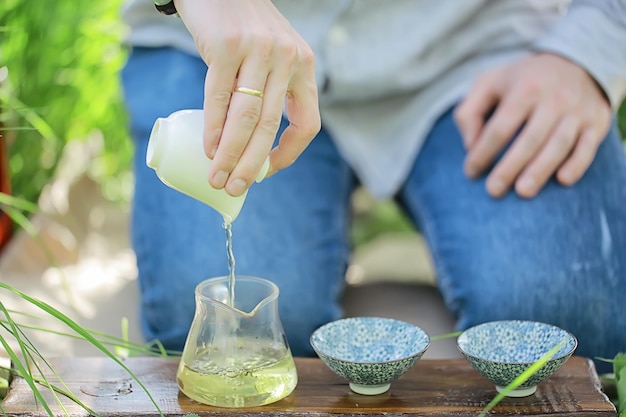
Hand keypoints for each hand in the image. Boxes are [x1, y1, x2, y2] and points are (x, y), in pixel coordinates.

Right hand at [175, 0, 320, 195]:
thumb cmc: (243, 26)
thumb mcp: (272, 52)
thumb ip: (272, 86)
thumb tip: (252, 139)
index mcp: (303, 65)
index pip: (307, 123)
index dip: (289, 154)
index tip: (268, 171)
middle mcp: (286, 59)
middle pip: (270, 127)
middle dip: (252, 165)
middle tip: (235, 189)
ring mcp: (257, 52)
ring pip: (246, 118)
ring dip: (230, 155)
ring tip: (218, 178)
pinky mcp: (226, 46)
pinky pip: (219, 98)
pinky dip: (213, 129)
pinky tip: (208, 149)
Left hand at [454, 52, 611, 198]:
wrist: (576, 62)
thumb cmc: (520, 82)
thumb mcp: (488, 84)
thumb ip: (469, 112)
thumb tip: (470, 146)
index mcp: (524, 88)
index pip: (500, 128)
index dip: (483, 152)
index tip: (471, 172)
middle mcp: (554, 98)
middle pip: (529, 139)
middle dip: (509, 168)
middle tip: (493, 191)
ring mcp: (577, 111)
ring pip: (559, 144)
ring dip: (540, 171)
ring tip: (522, 192)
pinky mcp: (596, 122)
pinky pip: (588, 147)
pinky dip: (577, 164)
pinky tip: (562, 180)